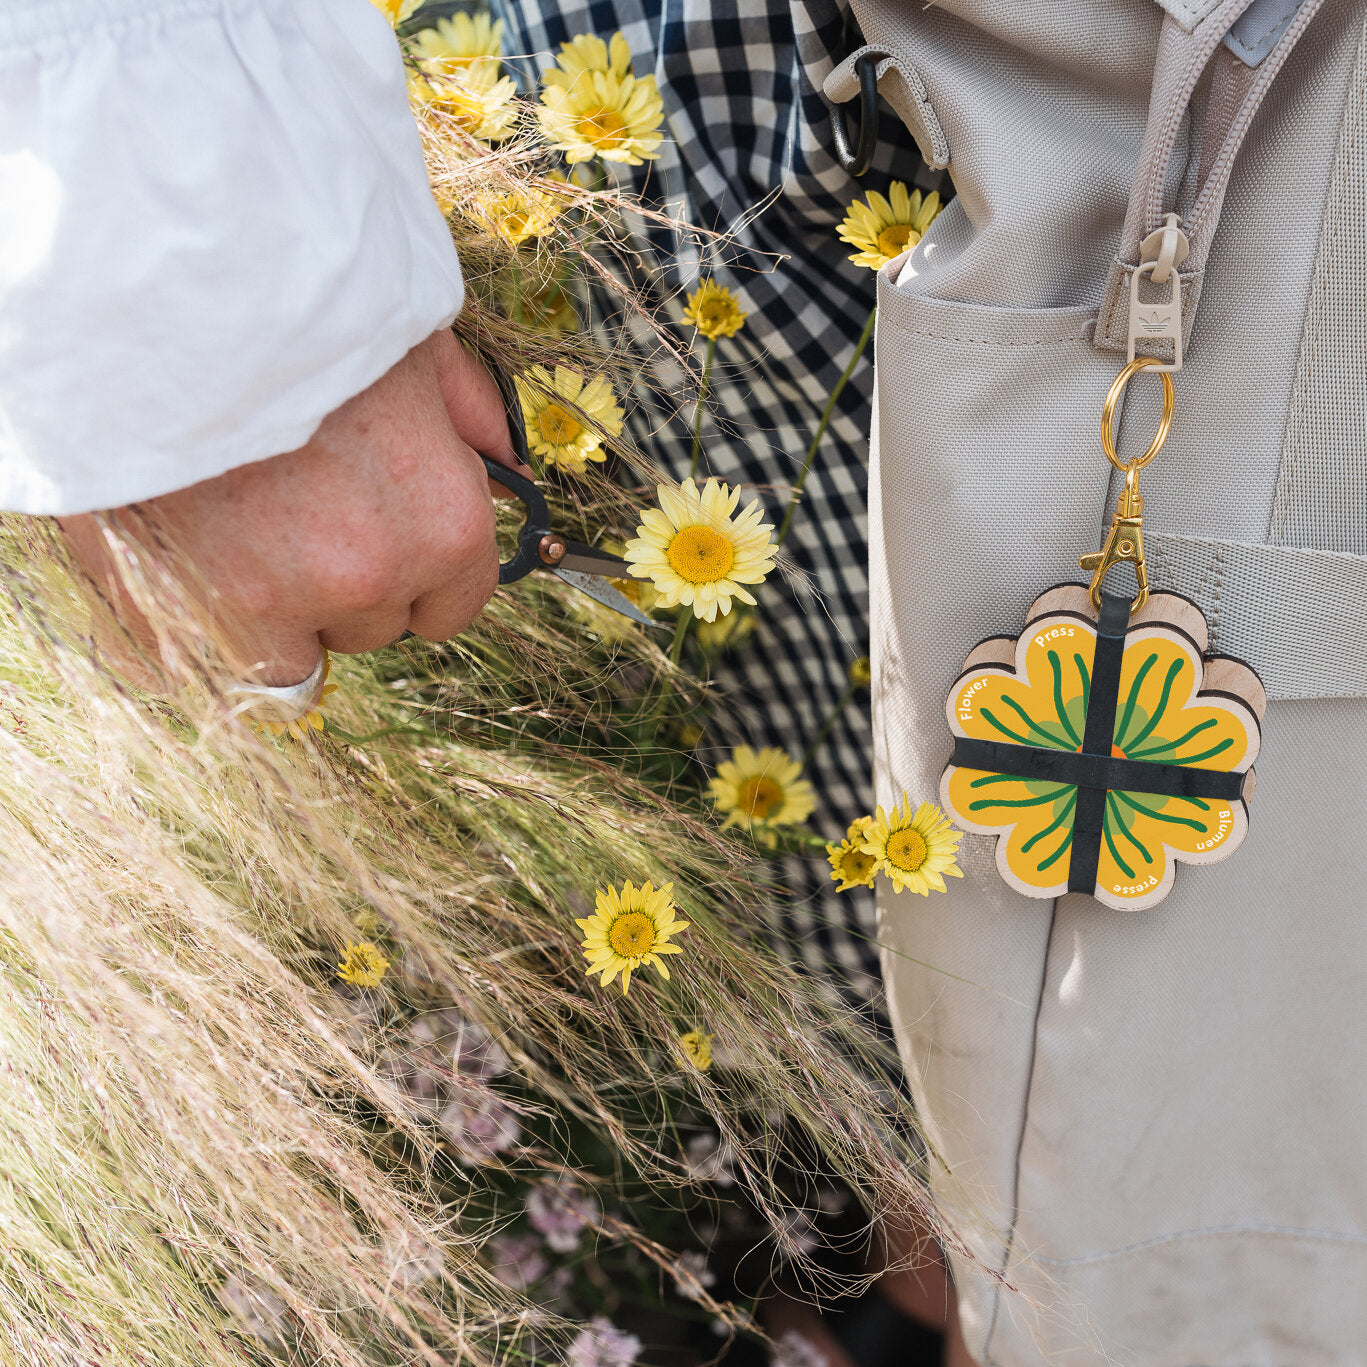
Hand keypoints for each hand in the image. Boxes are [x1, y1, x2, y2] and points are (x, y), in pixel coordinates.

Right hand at [59, 329, 531, 684]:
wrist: (155, 292)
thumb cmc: (295, 306)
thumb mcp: (414, 340)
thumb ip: (471, 415)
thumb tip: (508, 470)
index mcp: (445, 522)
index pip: (456, 608)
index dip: (421, 577)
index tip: (387, 549)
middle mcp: (374, 576)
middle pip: (374, 627)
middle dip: (346, 584)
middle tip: (296, 510)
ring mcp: (282, 601)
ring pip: (299, 655)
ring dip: (280, 613)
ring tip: (241, 531)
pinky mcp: (193, 611)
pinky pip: (222, 663)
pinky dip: (214, 633)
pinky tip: (199, 567)